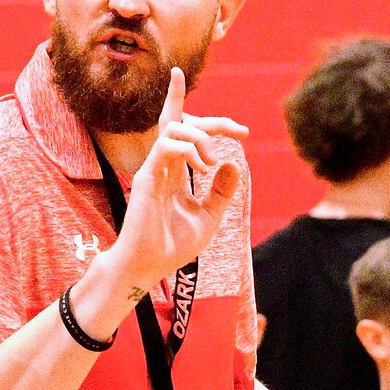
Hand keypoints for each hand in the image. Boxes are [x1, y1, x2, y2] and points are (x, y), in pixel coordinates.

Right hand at [103, 68, 247, 289]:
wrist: (149, 266)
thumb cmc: (172, 246)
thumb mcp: (208, 216)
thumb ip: (220, 192)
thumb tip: (233, 164)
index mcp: (177, 173)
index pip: (188, 133)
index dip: (216, 124)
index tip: (244, 134)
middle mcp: (164, 166)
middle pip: (183, 123)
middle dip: (216, 122)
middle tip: (242, 132)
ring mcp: (154, 170)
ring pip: (172, 128)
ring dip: (201, 136)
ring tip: (213, 162)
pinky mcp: (146, 178)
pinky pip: (165, 147)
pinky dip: (188, 150)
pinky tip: (202, 170)